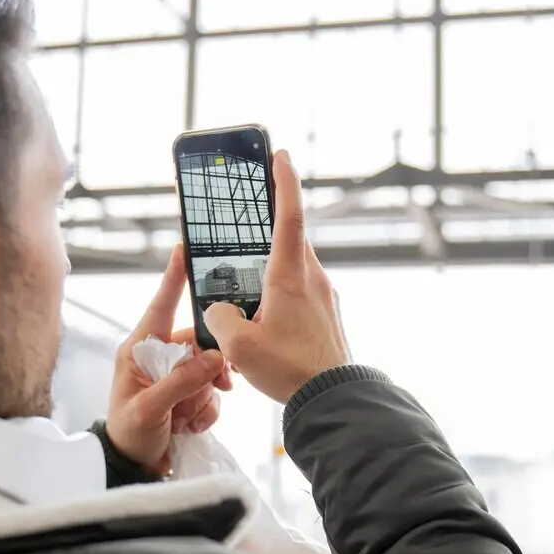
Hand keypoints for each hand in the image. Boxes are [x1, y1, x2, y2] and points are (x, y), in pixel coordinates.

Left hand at [104, 244, 231, 474]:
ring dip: (206, 396)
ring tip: (189, 418)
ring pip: (208, 370)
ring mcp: (173, 377)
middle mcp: (156, 358)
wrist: (132, 469)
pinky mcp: (186, 395)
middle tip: (219, 387)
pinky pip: (210, 393)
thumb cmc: (128, 435)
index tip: (183, 249)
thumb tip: (214, 357)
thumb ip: (181, 382)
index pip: (160, 305)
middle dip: (208, 368)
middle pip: (197, 343)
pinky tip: (190, 426)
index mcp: (138, 350)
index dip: (174, 278)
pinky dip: (207, 410)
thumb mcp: (150, 409)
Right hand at [203, 150, 350, 403]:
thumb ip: (219, 318)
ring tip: (247, 284)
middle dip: (269, 225)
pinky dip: (280, 292)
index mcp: (290, 276)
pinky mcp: (326, 315)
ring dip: (271, 268)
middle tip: (252, 212)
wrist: (334, 399)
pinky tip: (264, 316)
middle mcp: (312, 278)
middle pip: (289, 239)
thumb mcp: (238, 346)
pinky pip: (300, 291)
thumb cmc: (289, 370)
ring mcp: (324, 296)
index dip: (284, 182)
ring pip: (293, 268)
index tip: (280, 154)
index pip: (288, 216)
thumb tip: (220, 310)